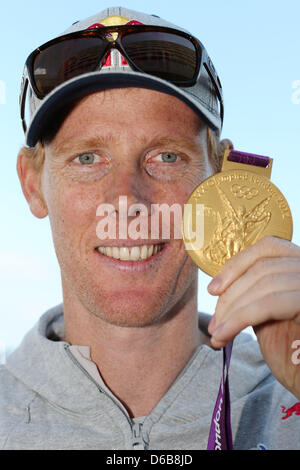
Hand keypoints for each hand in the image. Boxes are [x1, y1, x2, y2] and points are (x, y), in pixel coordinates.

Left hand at [207, 236, 299, 399]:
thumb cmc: (292, 352)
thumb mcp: (269, 312)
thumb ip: (256, 291)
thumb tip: (223, 282)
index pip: (269, 247)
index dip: (237, 264)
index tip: (214, 288)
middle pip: (262, 268)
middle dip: (230, 296)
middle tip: (214, 323)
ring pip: (263, 285)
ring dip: (231, 310)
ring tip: (217, 334)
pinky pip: (268, 304)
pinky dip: (238, 319)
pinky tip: (224, 335)